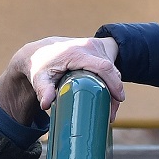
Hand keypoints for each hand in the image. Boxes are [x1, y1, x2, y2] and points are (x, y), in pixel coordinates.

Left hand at [0, 36, 124, 123]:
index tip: (119, 99)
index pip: (103, 67)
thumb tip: (45, 105)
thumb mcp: (39, 77)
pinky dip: (111, 80)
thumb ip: (43, 90)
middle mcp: (88, 46)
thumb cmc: (40, 65)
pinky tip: (108, 95)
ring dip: (114, 86)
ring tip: (110, 108)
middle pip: (111, 69)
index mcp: (77, 53)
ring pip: (112, 68)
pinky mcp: (97, 48)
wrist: (40, 50)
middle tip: (112, 113)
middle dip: (115, 91)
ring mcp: (94, 46)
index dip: (114, 83)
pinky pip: (109, 64)